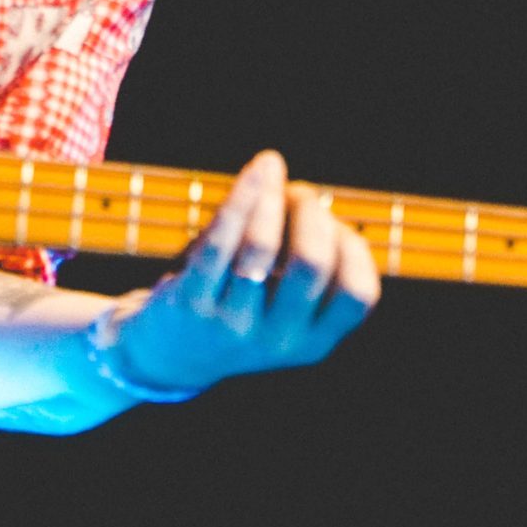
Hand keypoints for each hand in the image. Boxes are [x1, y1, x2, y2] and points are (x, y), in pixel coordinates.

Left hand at [106, 150, 380, 394]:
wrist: (168, 357)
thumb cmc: (241, 305)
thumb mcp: (284, 299)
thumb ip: (302, 248)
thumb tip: (294, 186)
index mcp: (312, 342)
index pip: (358, 294)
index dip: (354, 248)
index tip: (334, 225)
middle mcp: (276, 340)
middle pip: (311, 262)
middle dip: (310, 212)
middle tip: (299, 194)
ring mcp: (231, 324)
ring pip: (260, 246)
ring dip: (271, 197)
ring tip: (271, 169)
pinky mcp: (190, 303)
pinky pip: (218, 242)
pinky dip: (242, 197)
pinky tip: (257, 170)